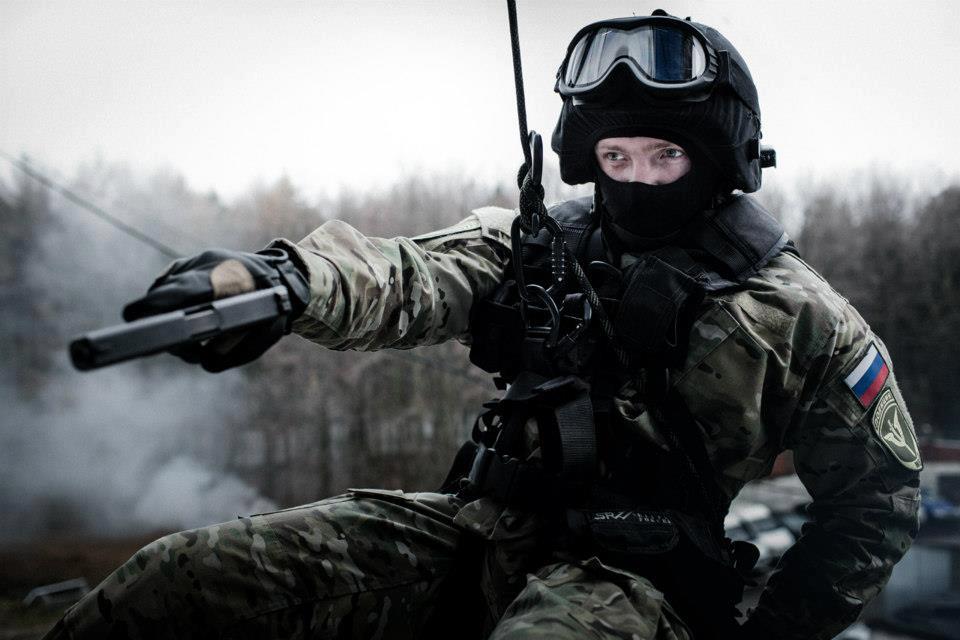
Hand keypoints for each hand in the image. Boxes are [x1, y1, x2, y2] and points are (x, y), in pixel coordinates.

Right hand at [123, 247, 309, 371]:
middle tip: (188, 349)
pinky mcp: (186, 266)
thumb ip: (236, 351)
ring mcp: (194, 262)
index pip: (184, 290)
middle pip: (166, 294)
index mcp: (227, 276)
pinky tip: (192, 320)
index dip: (157, 305)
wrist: (281, 275)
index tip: (136, 320)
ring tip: (198, 339)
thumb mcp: (266, 332)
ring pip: (164, 295)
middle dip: (164, 324)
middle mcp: (205, 263)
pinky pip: (168, 291)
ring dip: (171, 320)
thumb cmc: (274, 306)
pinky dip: (174, 309)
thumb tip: (204, 361)